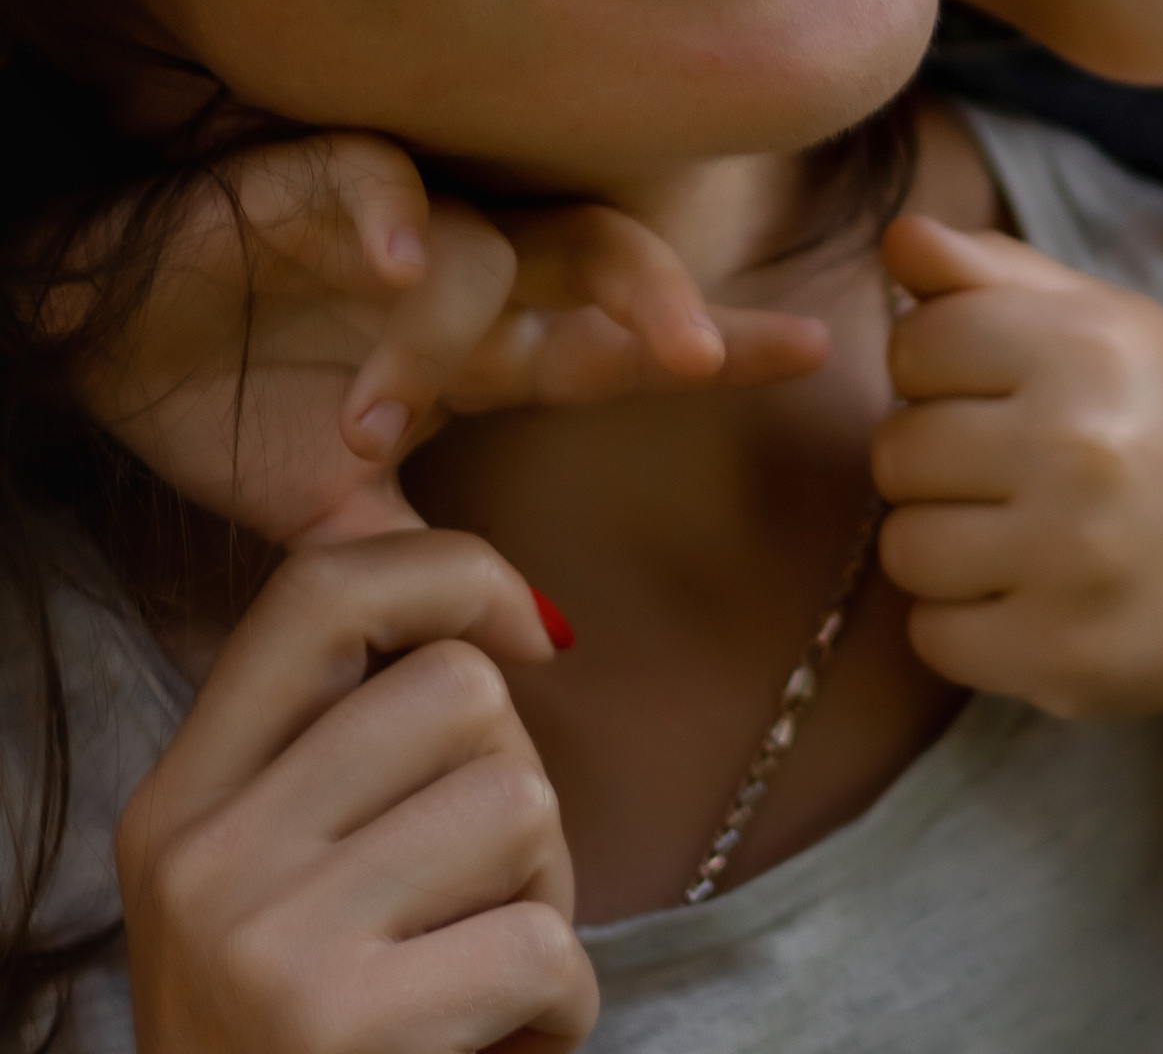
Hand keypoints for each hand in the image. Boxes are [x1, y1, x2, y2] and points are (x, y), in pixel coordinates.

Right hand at [80, 134, 831, 546]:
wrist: (106, 345)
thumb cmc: (239, 407)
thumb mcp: (338, 517)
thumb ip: (434, 573)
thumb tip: (547, 646)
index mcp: (494, 342)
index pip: (625, 336)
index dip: (723, 336)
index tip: (820, 347)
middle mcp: (474, 270)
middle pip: (602, 256)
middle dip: (655, 298)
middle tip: (697, 356)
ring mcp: (404, 223)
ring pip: (488, 239)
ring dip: (443, 328)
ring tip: (379, 415)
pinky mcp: (317, 184)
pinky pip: (377, 180)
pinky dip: (391, 217)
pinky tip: (394, 263)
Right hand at [117, 530, 596, 1053]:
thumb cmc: (338, 1040)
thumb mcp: (294, 883)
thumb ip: (362, 748)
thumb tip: (522, 613)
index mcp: (181, 801)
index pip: (319, 587)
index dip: (454, 573)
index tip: (533, 632)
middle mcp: (198, 858)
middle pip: (459, 691)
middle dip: (517, 792)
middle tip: (474, 909)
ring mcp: (256, 943)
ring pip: (520, 802)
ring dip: (545, 901)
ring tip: (476, 985)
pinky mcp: (335, 1029)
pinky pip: (543, 944)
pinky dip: (562, 1010)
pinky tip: (500, 1053)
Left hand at [869, 214, 1162, 718]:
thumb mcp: (1104, 323)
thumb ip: (994, 272)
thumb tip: (897, 234)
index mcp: (1088, 348)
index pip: (916, 342)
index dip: (940, 369)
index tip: (995, 393)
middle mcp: (1080, 446)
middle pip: (897, 449)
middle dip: (938, 461)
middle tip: (1010, 472)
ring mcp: (1071, 560)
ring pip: (904, 546)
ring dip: (943, 544)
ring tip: (1015, 535)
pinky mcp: (1062, 657)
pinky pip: (931, 635)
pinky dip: (965, 623)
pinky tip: (1027, 597)